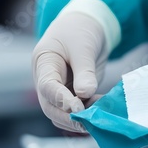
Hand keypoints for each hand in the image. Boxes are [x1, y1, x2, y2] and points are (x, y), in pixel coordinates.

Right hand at [32, 12, 107, 131]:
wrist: (87, 24)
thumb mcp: (83, 47)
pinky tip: (104, 110)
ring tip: (99, 118)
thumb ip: (84, 71)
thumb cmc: (80, 30)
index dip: (60, 100)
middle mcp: (47, 80)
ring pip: (62, 113)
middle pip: (50, 107)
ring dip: (79, 119)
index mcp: (43, 63)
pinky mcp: (73, 93)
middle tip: (89, 123)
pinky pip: (78, 109)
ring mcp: (59, 89)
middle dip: (68, 117)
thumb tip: (85, 94)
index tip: (77, 108)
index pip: (46, 87)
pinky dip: (89, 113)